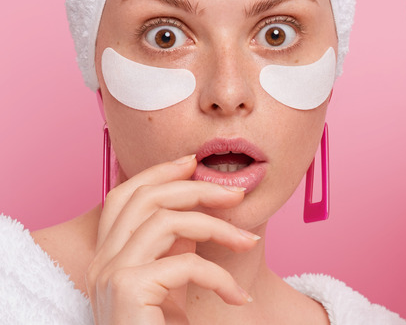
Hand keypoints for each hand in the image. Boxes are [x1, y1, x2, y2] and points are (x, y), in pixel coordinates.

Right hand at [87, 155, 258, 324]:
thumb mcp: (170, 286)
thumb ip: (175, 250)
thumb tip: (203, 213)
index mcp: (107, 256)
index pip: (123, 196)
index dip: (158, 172)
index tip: (193, 162)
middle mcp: (101, 262)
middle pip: (144, 198)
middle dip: (195, 188)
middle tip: (237, 196)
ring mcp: (110, 276)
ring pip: (166, 222)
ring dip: (218, 228)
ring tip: (249, 242)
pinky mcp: (128, 291)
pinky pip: (185, 265)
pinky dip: (220, 277)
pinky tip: (236, 297)